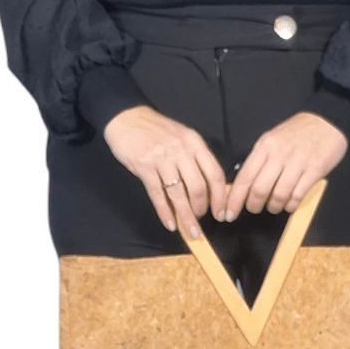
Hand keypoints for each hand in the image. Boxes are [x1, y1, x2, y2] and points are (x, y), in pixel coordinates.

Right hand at [101, 105, 228, 237]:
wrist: (127, 118)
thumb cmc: (157, 131)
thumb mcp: (182, 138)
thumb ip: (195, 160)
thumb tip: (208, 190)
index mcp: (195, 143)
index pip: (215, 174)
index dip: (220, 198)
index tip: (222, 214)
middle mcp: (181, 150)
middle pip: (198, 187)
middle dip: (202, 209)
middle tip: (201, 220)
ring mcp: (162, 159)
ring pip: (179, 194)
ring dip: (186, 216)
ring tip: (191, 230)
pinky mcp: (145, 167)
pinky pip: (158, 195)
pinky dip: (165, 212)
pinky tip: (170, 224)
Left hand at [224, 112, 348, 221]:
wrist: (327, 121)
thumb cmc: (297, 133)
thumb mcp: (273, 139)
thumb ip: (260, 160)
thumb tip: (245, 185)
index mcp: (265, 146)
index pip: (245, 177)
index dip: (235, 200)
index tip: (228, 214)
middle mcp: (279, 154)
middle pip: (259, 190)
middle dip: (254, 205)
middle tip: (255, 208)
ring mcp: (298, 163)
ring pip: (278, 195)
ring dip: (274, 207)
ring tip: (274, 206)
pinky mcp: (314, 170)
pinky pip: (297, 195)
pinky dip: (290, 205)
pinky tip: (289, 204)